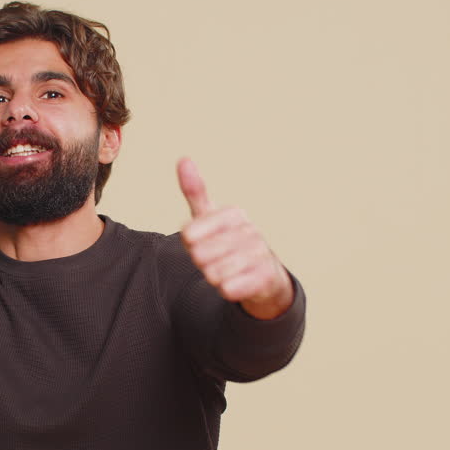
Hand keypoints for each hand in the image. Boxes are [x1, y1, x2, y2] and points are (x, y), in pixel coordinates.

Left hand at [178, 158, 293, 319]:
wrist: (263, 275)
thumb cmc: (230, 242)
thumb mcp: (210, 217)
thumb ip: (196, 191)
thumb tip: (183, 159)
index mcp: (234, 213)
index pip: (189, 234)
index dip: (190, 245)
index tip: (201, 243)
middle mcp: (250, 230)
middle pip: (200, 255)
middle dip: (202, 263)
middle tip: (214, 260)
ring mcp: (260, 253)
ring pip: (214, 273)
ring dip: (214, 277)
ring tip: (225, 271)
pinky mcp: (266, 277)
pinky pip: (230, 289)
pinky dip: (226, 290)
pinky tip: (233, 284)